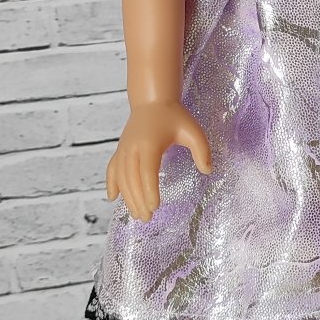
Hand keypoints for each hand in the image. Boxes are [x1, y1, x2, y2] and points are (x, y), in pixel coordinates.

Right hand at [106, 101, 211, 222]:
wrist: (153, 101)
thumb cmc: (175, 116)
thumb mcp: (193, 131)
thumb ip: (202, 151)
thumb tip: (208, 171)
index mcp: (150, 143)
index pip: (147, 171)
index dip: (149, 190)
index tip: (155, 207)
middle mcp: (133, 147)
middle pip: (132, 178)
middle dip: (138, 200)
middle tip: (147, 218)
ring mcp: (124, 149)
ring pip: (121, 177)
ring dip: (128, 197)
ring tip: (137, 214)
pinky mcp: (120, 150)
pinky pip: (112, 169)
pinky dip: (111, 183)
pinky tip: (113, 197)